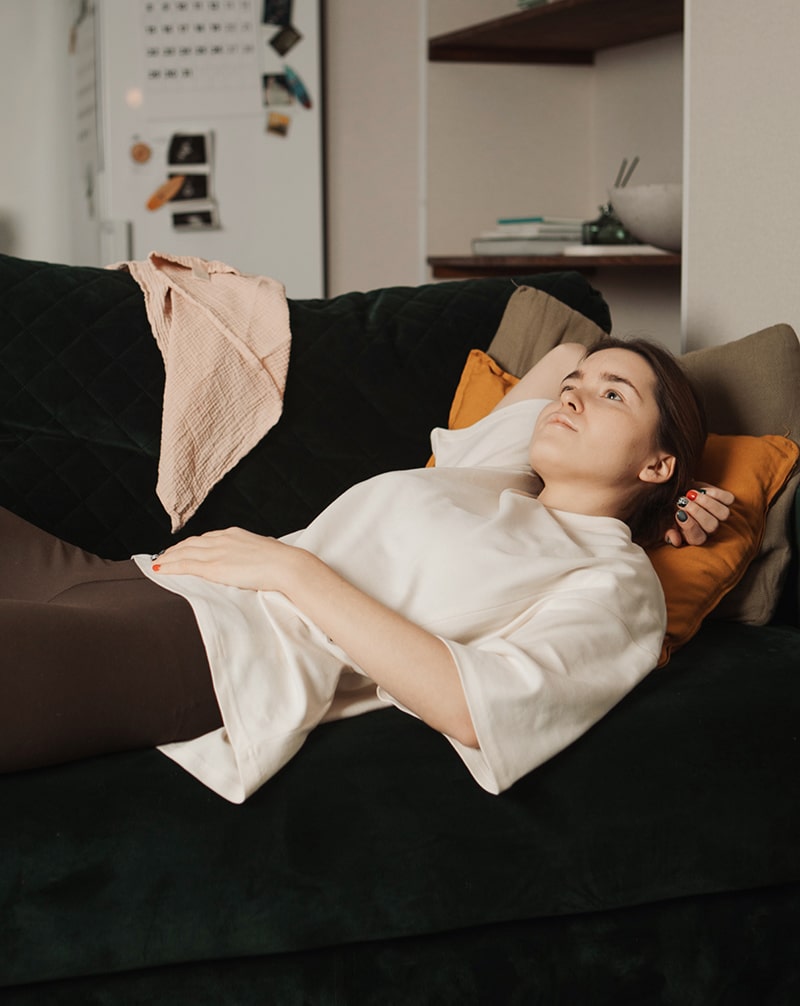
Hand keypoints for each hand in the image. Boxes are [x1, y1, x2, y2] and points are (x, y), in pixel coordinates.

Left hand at [152, 527, 297, 591]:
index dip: (192, 544)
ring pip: (184, 553)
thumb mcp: (266, 550)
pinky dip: (169, 566)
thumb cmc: (282, 561)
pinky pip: (184, 565)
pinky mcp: (213, 567)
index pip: (207, 538)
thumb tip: (259, 554)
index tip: (185, 548)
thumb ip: (256, 551)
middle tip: (164, 555)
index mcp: (234, 534)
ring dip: (167, 558)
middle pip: (191, 543)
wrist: (286, 566)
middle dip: (176, 549)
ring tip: (158, 563)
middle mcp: (222, 539)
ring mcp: (216, 553)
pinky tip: (159, 570)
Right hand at [664, 484, 734, 547]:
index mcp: (695, 537)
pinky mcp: (726, 501)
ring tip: (691, 494)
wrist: (679, 491)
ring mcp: (720, 515)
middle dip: (697, 512)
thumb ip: (669, 531)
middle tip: (682, 501)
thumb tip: (675, 541)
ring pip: (723, 514)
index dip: (689, 527)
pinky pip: (728, 499)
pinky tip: (702, 490)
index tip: (679, 513)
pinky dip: (715, 493)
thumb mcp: (665, 519)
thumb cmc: (671, 508)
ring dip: (706, 503)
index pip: (697, 538)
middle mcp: (711, 529)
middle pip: (712, 526)